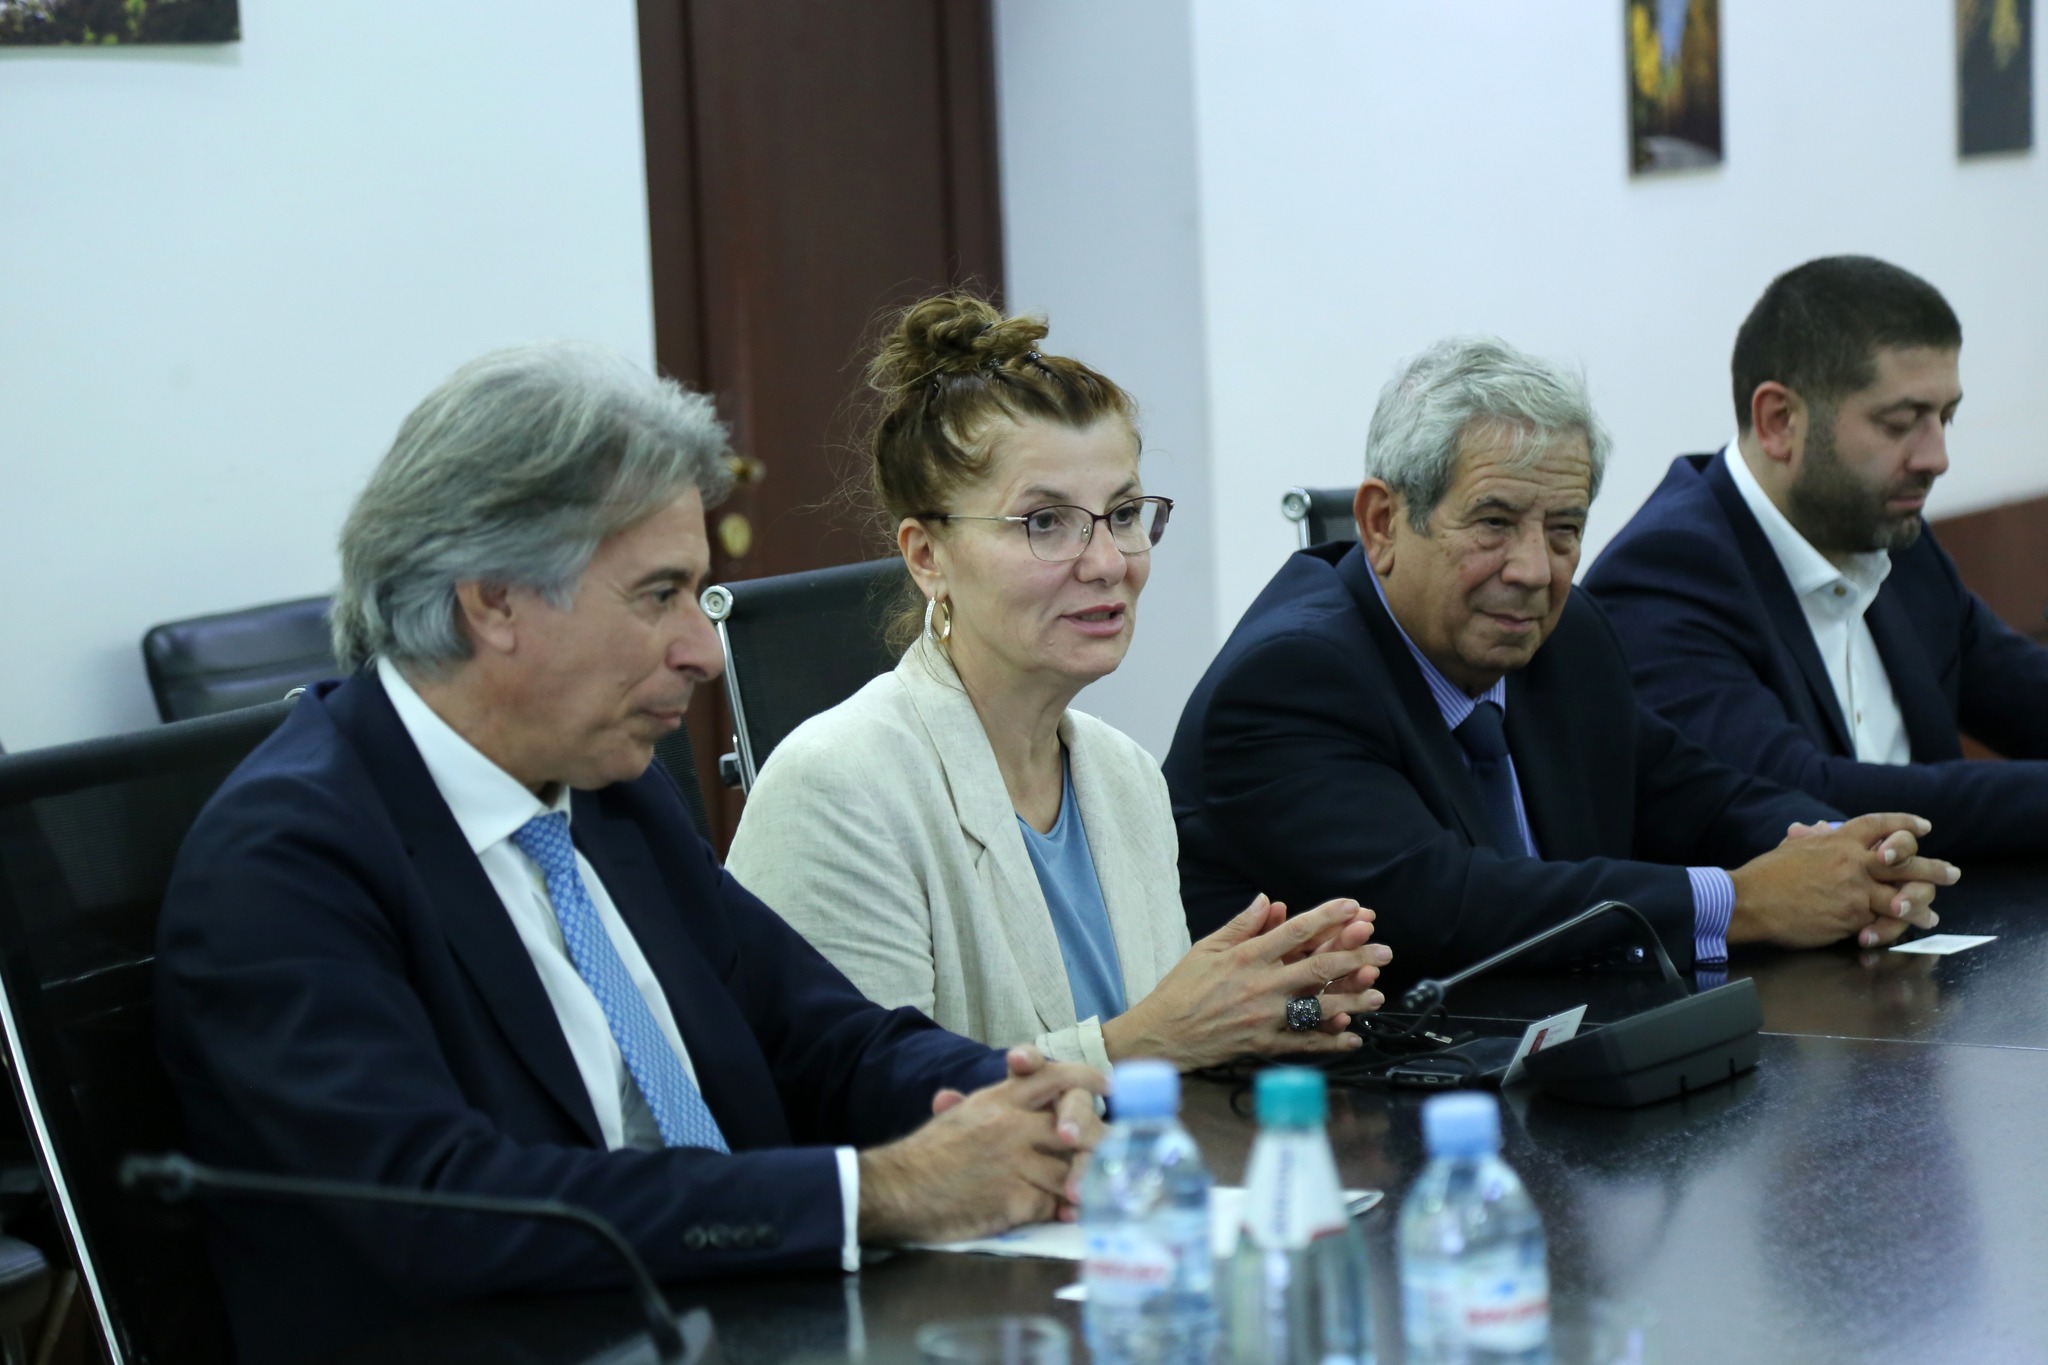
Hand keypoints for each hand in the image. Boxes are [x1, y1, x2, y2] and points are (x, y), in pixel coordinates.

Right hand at [859, 1047, 1106, 1244]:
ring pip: (1068, 1171)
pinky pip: (1050, 1205)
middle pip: (1075, 1128)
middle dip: (1092, 1144)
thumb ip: (986, 1105)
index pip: (1054, 1076)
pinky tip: (1057, 1215)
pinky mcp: (1013, 1199)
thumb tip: (970, 1096)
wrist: (897, 1190)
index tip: (1108, 1086)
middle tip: (1106, 1154)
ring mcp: (1014, 1162)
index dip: (1086, 1079)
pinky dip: (1056, 1212)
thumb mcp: (958, 1117)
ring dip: (1075, 1185)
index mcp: (999, 1099)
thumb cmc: (925, 1156)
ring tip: (1079, 1194)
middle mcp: (1012, 1124)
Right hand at [1101, 896, 1390, 1069]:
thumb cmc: (1182, 988)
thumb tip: (1269, 902)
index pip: (1295, 932)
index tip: (1353, 908)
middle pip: (1317, 968)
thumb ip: (1241, 925)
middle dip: (1355, 956)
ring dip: (1352, 1000)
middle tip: (1383, 950)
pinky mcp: (1263, 1045)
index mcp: (1246, 957)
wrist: (1162, 1034)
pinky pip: (1303, 1044)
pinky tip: (1352, 1037)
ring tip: (1377, 994)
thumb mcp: (1207, 947)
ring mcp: (1264, 1018)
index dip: (1327, 917)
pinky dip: (1329, 1041)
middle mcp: (1260, 985)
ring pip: (1317, 1007)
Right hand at [1729, 812, 1951, 950]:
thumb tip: (1820, 828)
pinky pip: (1880, 923)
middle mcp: (1854, 862)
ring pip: (1902, 897)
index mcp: (1839, 841)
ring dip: (1921, 906)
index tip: (1923, 828)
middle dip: (1933, 869)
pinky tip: (1904, 931)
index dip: (1904, 824)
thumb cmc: (1767, 875)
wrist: (1751, 900)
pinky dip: (1891, 928)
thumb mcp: (1792, 847)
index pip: (1880, 825)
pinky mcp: (1851, 918)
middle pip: (1906, 862)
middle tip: (1952, 873)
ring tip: (1931, 915)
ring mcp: (1855, 891)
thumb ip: (1813, 838)